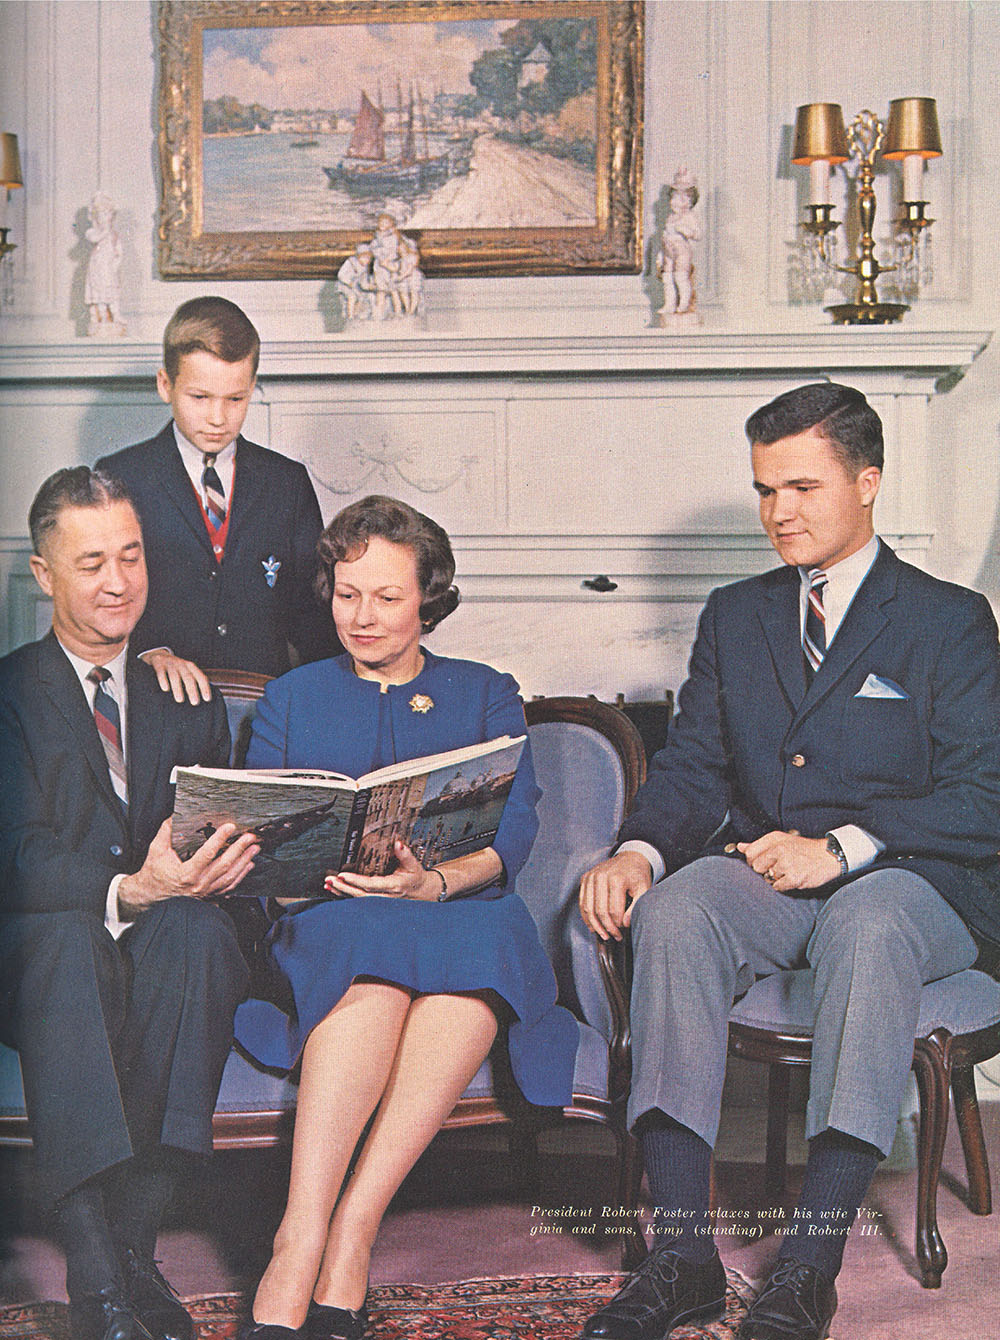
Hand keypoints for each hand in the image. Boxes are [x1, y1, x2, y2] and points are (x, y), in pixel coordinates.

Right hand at [118, 817, 259, 916]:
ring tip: (254, 849)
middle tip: (250, 837)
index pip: (207, 853)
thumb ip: (164, 833)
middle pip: (224, 865)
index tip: (229, 827)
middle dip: (239, 849)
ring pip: (230, 877)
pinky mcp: (209, 895)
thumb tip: (170, 815)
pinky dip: (241, 875)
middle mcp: (198, 884)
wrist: (151, 896)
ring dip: (244, 861)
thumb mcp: (157, 852)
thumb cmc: (154, 875)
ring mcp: (206, 892)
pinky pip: (229, 886)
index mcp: (186, 874)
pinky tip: (248, 865)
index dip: (219, 839)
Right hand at [139, 649, 211, 704]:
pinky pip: (161, 672)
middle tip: (195, 703)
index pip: (200, 677)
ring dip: (178, 688)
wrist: (158, 655)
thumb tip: (201, 700)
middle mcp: (182, 664)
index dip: (205, 688)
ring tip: (180, 700)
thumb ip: (193, 682)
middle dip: (192, 690)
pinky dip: (163, 680)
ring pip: (175, 676)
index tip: (207, 699)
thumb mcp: (186, 671)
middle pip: (188, 677)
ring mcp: (170, 664)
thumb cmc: (176, 669)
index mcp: (191, 667)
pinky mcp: (158, 664)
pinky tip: (165, 689)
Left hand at [324, 839, 439, 900]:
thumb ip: (405, 854)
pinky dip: (345, 896)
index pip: (371, 884)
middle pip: (360, 894)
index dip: (356, 881)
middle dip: (344, 887)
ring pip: (357, 899)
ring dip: (341, 892)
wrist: (421, 892)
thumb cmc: (415, 878)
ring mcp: (379, 902)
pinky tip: (335, 891)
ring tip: (328, 885)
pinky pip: (358, 901)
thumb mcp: (413, 864)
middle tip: (331, 880)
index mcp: (392, 886)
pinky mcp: (375, 902)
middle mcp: (384, 896)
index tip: (343, 875)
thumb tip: (398, 844)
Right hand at [579, 850, 653, 941]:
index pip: (614, 910)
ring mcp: (591, 876)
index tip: (622, 933)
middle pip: (599, 910)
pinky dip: (586, 916)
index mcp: (617, 879)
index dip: (617, 925)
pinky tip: (593, 925)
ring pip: (588, 907)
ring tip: (603, 934)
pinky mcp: (585, 878)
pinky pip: (582, 901)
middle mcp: (601, 876)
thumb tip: (625, 924)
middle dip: (606, 927)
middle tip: (613, 936)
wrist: (630, 858)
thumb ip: (636, 907)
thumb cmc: (638, 876)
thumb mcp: (644, 890)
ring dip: (594, 925)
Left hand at [736, 831, 841, 891]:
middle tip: (778, 867)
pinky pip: (778, 887)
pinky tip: (793, 878)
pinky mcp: (794, 878)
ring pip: (768, 878)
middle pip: (756, 867)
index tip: (762, 862)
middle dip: (764, 870)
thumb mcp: (782, 840)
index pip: (750, 853)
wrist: (829, 856)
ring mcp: (786, 865)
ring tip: (789, 870)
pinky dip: (784, 885)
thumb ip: (759, 844)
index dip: (753, 860)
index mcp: (774, 839)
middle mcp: (779, 850)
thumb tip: (740, 847)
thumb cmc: (804, 849)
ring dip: (776, 878)